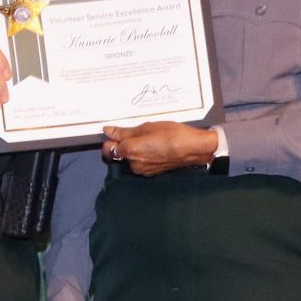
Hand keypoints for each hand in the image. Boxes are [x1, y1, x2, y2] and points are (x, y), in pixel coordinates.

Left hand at [102, 122, 218, 176]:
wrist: (192, 149)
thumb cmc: (171, 134)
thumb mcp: (147, 127)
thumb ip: (125, 132)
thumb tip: (107, 131)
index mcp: (129, 151)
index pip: (107, 149)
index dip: (110, 140)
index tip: (118, 133)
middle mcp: (133, 164)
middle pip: (117, 156)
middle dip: (121, 146)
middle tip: (134, 135)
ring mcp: (142, 171)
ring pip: (129, 160)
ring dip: (133, 151)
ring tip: (147, 140)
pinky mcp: (150, 173)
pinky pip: (140, 164)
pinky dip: (142, 157)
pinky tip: (153, 148)